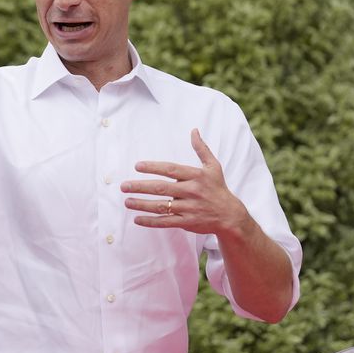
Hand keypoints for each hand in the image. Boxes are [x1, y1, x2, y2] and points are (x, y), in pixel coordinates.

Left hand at [121, 128, 250, 234]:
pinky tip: (137, 219)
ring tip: (127, 201)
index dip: (154, 167)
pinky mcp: (187, 222)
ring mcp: (189, 208)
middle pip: (162, 188)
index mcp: (196, 176)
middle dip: (141, 187)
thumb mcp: (213, 166)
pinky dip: (151, 221)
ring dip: (142, 204)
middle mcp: (191, 191)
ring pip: (162, 206)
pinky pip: (166, 222)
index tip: (137, 166)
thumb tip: (194, 130)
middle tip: (124, 186)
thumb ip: (201, 148)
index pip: (171, 169)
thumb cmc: (218, 188)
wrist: (230, 215)